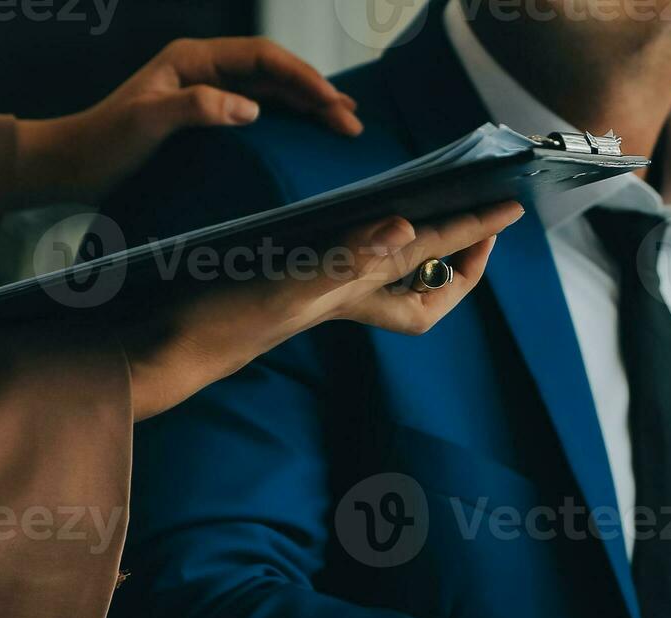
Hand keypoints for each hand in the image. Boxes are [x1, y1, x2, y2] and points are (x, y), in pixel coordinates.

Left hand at [14, 38, 361, 204]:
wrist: (71, 164)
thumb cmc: (102, 142)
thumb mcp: (146, 122)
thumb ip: (197, 107)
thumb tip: (250, 108)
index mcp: (193, 59)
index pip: (262, 59)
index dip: (302, 78)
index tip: (332, 103)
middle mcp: (203, 69)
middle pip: (273, 73)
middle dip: (316, 93)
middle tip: (352, 123)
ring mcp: (205, 92)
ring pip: (270, 92)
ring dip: (308, 107)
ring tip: (344, 125)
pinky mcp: (204, 117)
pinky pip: (257, 111)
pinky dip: (288, 120)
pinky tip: (308, 133)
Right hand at [126, 201, 525, 419]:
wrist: (164, 350)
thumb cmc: (224, 326)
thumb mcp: (293, 290)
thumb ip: (348, 259)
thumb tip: (405, 229)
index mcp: (351, 295)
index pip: (430, 264)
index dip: (473, 240)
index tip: (506, 213)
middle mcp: (339, 298)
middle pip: (419, 281)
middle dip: (458, 253)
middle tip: (484, 221)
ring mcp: (311, 294)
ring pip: (383, 273)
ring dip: (413, 250)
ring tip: (435, 226)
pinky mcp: (282, 286)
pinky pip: (339, 262)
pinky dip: (357, 242)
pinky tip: (349, 232)